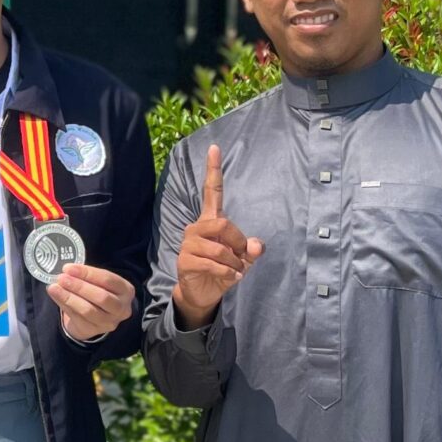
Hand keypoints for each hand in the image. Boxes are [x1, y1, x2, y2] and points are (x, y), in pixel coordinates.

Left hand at [47, 263, 136, 343]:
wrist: (96, 316)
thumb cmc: (97, 291)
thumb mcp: (99, 282)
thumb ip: (87, 276)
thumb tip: (66, 271)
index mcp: (126, 290)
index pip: (108, 280)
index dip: (87, 273)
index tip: (68, 268)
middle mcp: (121, 308)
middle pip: (101, 297)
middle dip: (79, 286)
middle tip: (61, 278)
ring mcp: (109, 322)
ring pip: (88, 310)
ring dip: (69, 297)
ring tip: (54, 287)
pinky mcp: (93, 330)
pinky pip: (77, 317)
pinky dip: (64, 305)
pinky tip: (55, 295)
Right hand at [173, 145, 264, 328]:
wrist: (202, 293)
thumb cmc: (223, 270)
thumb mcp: (243, 260)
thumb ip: (251, 250)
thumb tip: (256, 245)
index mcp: (211, 221)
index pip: (211, 191)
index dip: (213, 170)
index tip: (214, 148)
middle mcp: (197, 228)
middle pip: (224, 223)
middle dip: (238, 242)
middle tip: (241, 257)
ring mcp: (189, 243)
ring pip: (220, 248)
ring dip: (234, 264)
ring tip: (234, 271)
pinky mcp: (185, 260)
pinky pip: (213, 263)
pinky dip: (227, 273)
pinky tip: (228, 278)